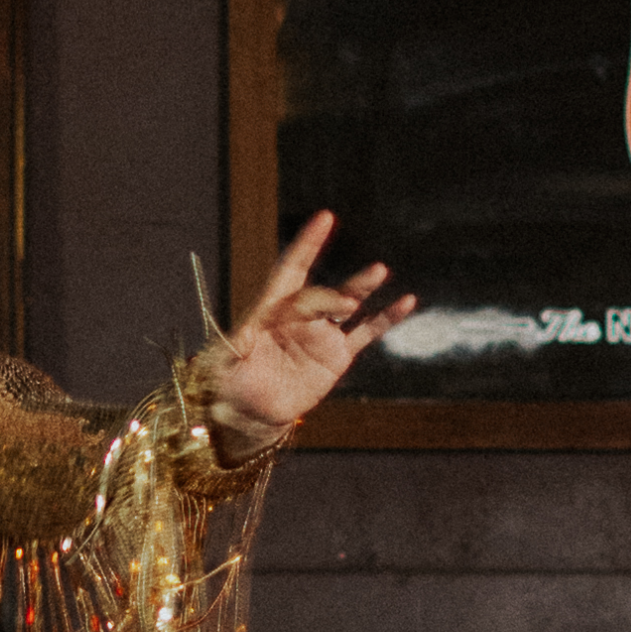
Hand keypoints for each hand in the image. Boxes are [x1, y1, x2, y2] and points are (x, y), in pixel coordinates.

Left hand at [196, 212, 412, 459]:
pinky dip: (387, 317)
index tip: (324, 219)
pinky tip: (407, 302)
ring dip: (363, 286)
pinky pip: (367, 331)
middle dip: (330, 296)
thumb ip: (234, 345)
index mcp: (271, 309)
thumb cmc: (230, 383)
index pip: (291, 269)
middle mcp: (300, 316)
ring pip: (347, 303)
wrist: (251, 412)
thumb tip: (244, 334)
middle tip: (342, 304)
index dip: (307, 244)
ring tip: (379, 271)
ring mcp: (321, 333)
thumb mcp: (223, 363)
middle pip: (319, 295)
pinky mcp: (337, 355)